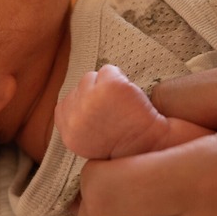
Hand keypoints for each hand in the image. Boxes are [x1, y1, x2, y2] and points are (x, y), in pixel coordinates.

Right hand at [56, 65, 171, 159]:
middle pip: (80, 86)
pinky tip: (128, 97)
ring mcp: (92, 98)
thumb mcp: (85, 140)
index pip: (66, 101)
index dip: (86, 105)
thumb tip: (73, 99)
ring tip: (120, 105)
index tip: (100, 115)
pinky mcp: (111, 86)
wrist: (150, 145)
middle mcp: (76, 113)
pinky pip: (110, 70)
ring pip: (94, 76)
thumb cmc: (123, 144)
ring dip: (107, 86)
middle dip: (96, 94)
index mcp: (68, 129)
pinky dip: (120, 79)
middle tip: (113, 111)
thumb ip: (74, 120)